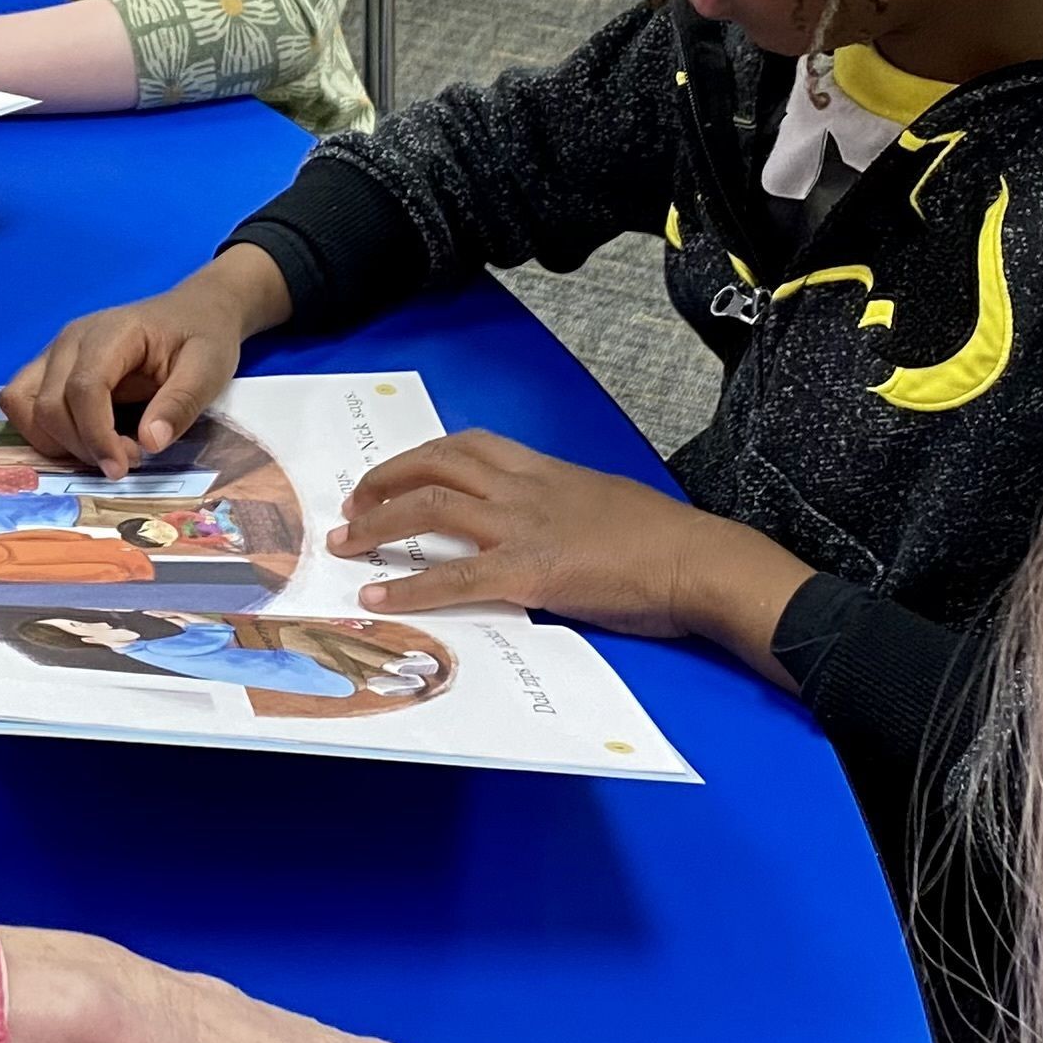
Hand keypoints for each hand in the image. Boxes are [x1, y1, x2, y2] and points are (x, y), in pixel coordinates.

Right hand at [3, 250, 292, 475]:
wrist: (194, 311)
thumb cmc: (202, 337)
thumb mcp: (208, 369)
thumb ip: (180, 404)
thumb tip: (149, 443)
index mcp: (111, 333)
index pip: (83, 389)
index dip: (96, 436)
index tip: (122, 467)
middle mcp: (71, 339)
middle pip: (49, 404)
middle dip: (82, 445)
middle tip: (127, 459)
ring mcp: (55, 351)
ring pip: (23, 404)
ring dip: (55, 441)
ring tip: (102, 450)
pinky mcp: (51, 367)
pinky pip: (22, 402)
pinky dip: (43, 431)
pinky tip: (82, 441)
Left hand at [330, 431, 815, 673]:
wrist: (698, 560)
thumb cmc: (664, 540)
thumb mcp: (604, 502)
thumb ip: (563, 506)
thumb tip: (544, 526)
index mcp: (544, 470)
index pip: (469, 444)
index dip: (422, 455)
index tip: (395, 471)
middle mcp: (524, 488)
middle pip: (434, 466)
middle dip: (383, 482)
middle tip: (353, 506)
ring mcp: (522, 528)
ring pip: (430, 509)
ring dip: (377, 526)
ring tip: (345, 545)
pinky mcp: (529, 573)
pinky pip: (454, 577)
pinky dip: (408, 587)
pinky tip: (377, 598)